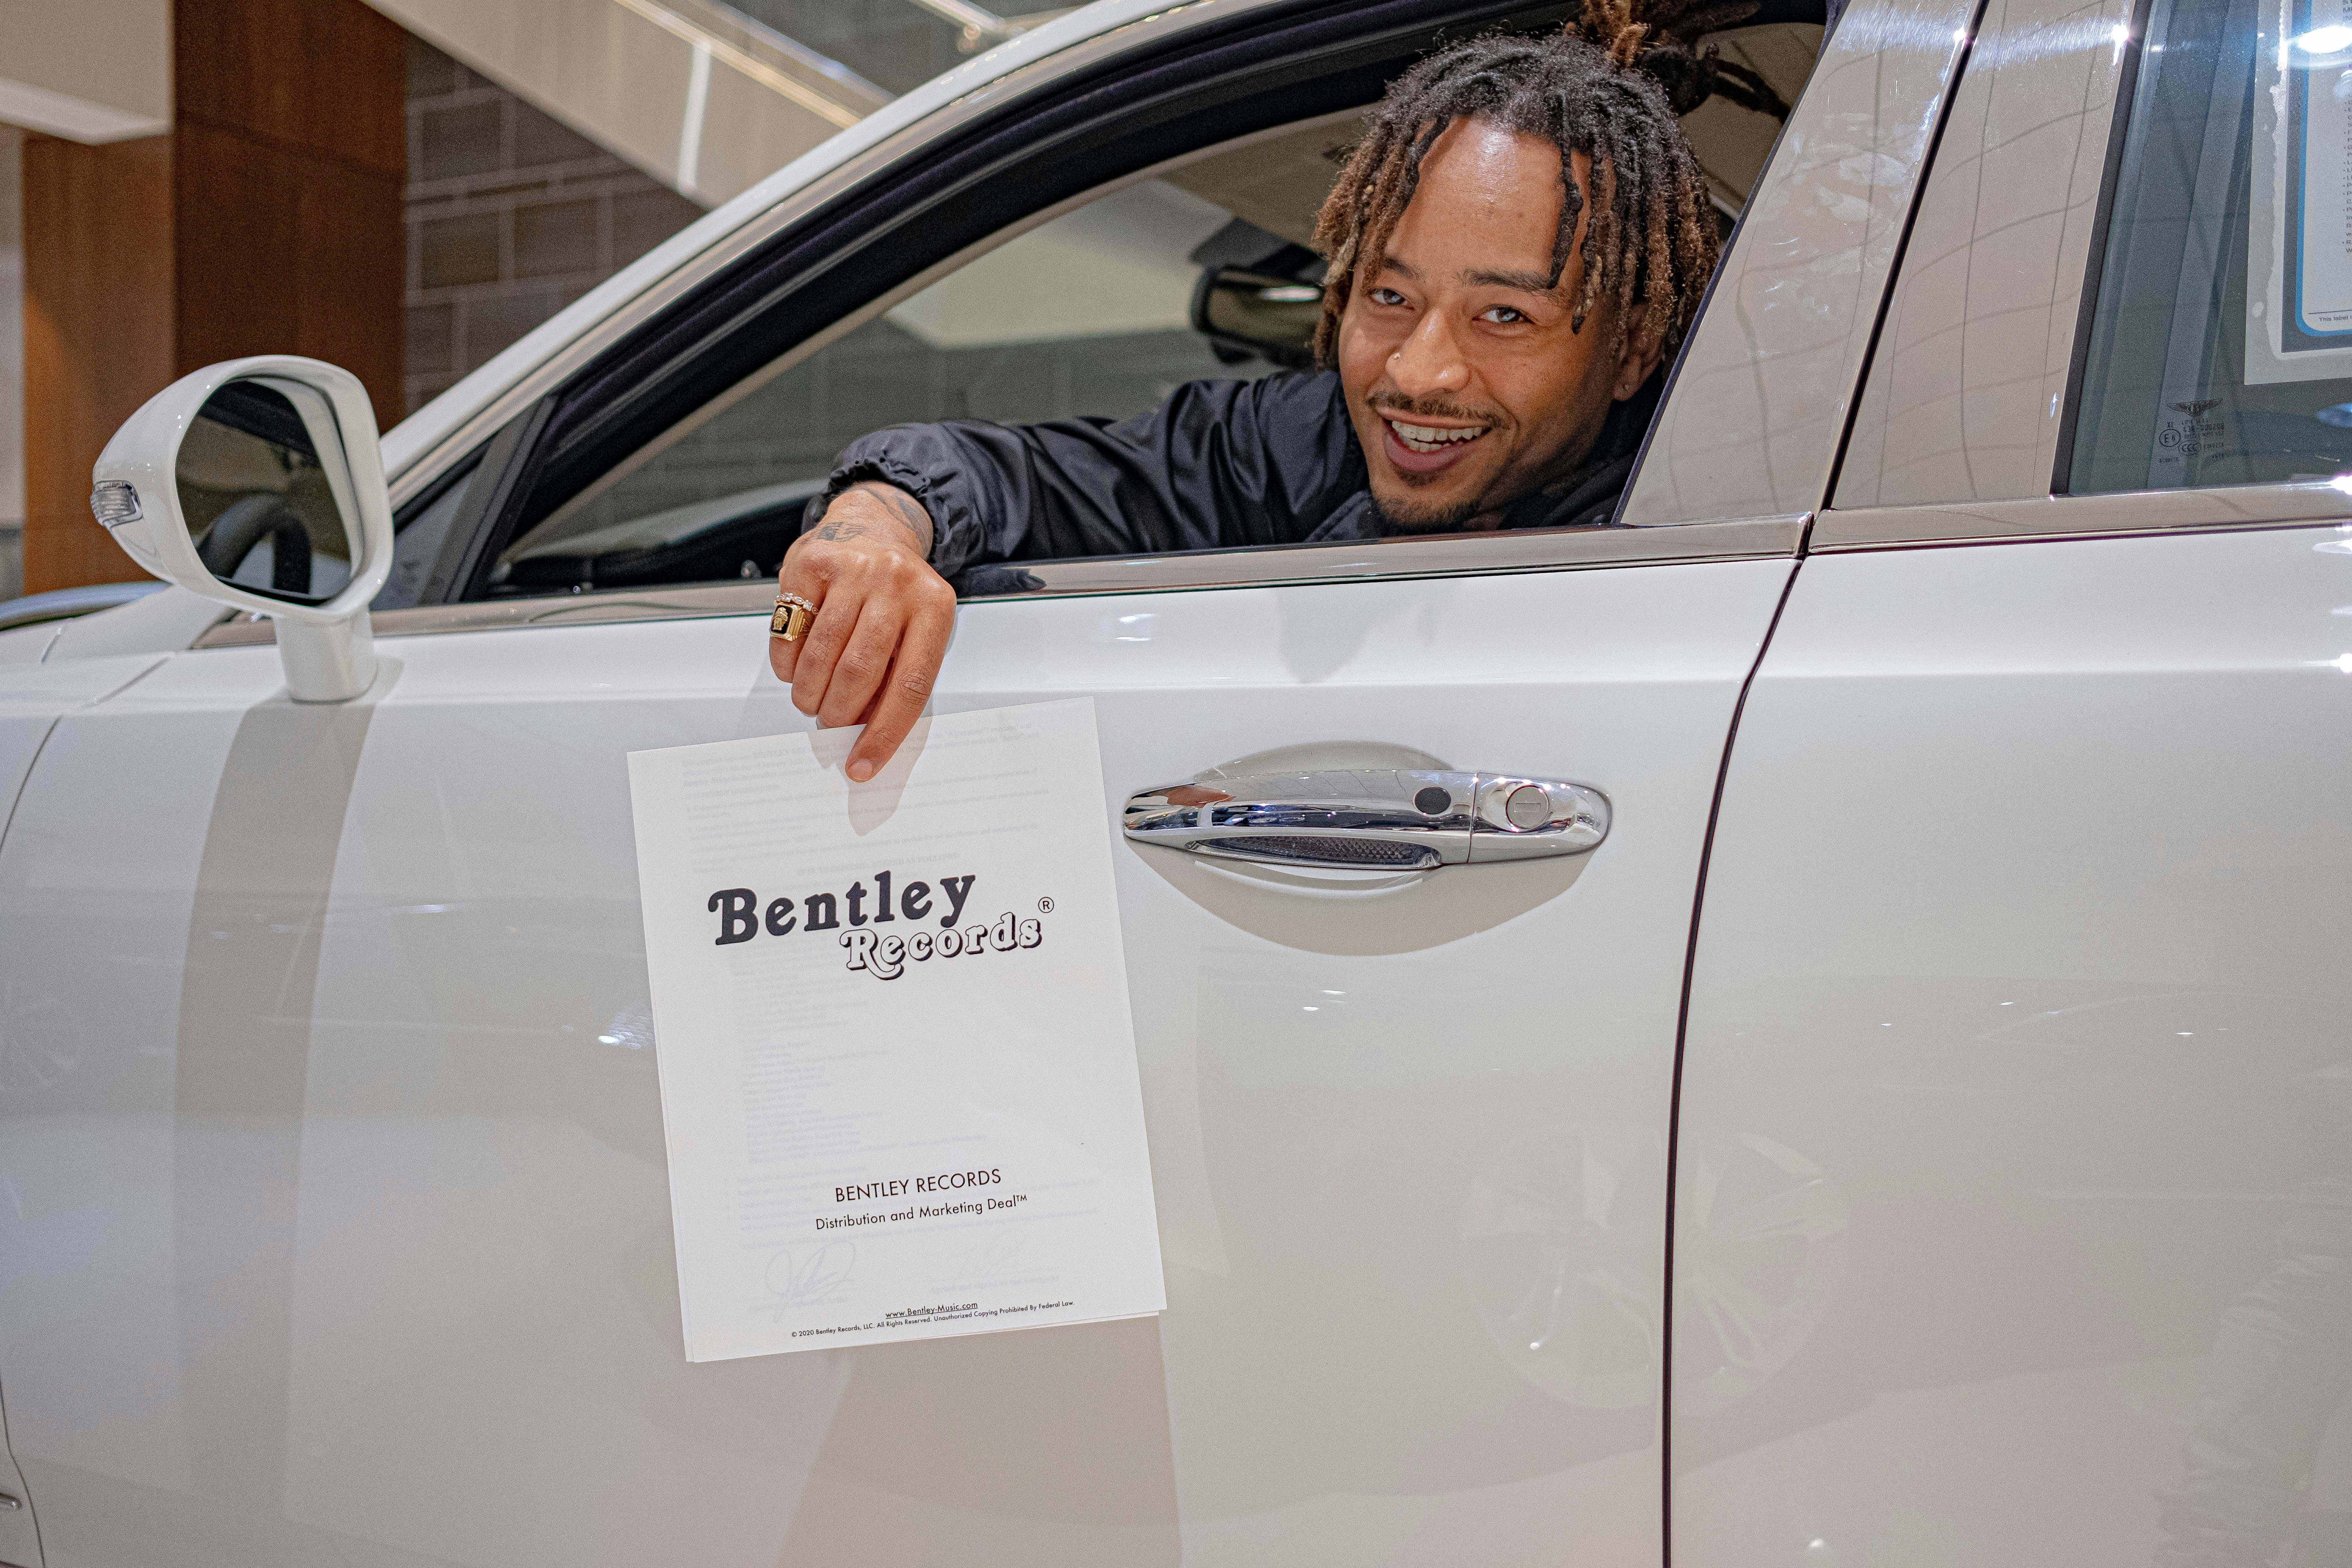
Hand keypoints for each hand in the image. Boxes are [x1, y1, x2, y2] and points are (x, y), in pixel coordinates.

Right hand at [770, 482, 955, 780]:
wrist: (870, 526)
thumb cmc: (893, 592)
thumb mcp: (915, 628)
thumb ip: (897, 677)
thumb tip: (867, 736)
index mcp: (935, 607)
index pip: (910, 686)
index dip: (882, 733)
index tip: (861, 766)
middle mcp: (897, 583)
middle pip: (861, 671)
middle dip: (838, 712)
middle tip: (830, 724)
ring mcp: (854, 569)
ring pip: (822, 654)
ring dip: (810, 692)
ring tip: (812, 701)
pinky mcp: (812, 562)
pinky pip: (791, 630)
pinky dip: (789, 663)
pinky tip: (797, 667)